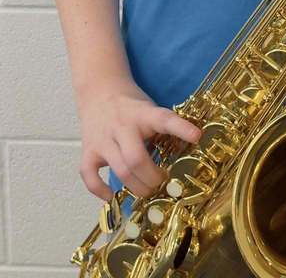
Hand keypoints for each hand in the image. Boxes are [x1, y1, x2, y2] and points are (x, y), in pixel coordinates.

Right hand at [76, 76, 202, 199]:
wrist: (99, 90)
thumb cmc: (131, 107)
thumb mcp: (151, 109)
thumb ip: (164, 129)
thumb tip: (190, 153)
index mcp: (143, 114)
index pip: (164, 119)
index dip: (181, 128)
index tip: (197, 137)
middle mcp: (122, 126)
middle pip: (136, 158)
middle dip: (152, 178)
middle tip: (162, 181)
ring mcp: (102, 139)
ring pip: (119, 170)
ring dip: (137, 187)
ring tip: (148, 189)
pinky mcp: (88, 150)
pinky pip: (90, 175)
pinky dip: (100, 190)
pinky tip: (112, 195)